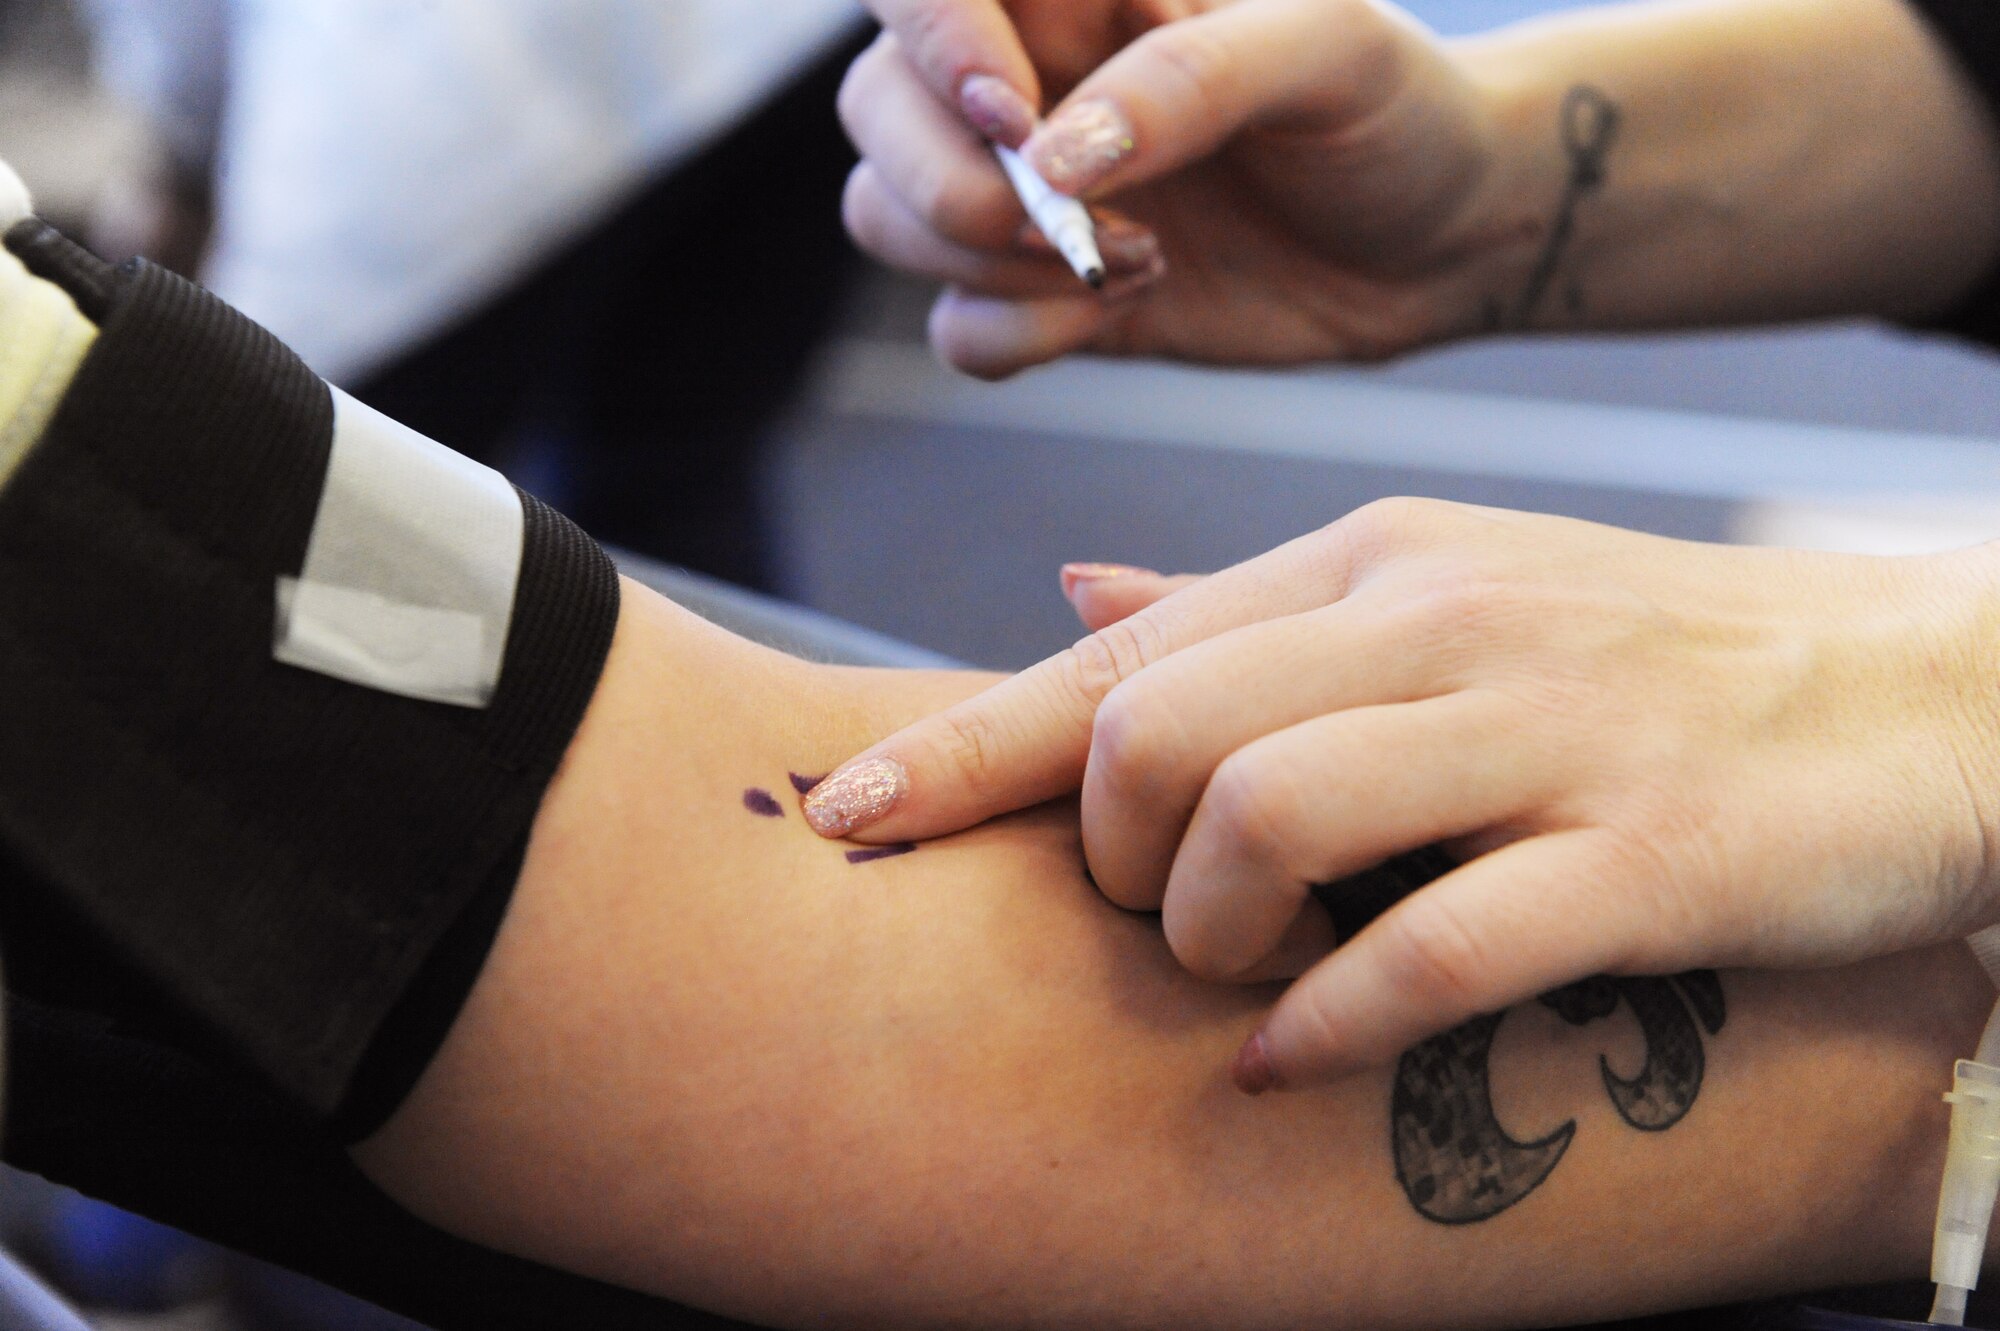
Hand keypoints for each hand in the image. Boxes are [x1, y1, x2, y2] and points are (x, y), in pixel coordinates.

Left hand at [803, 499, 1999, 1089]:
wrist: (1916, 696)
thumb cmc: (1640, 661)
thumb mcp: (1438, 594)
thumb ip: (1246, 613)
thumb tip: (1071, 595)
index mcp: (1368, 563)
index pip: (1117, 655)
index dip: (964, 747)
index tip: (841, 817)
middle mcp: (1436, 621)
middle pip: (1158, 736)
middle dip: (1103, 860)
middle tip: (1145, 921)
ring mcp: (1544, 730)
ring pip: (1264, 819)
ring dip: (1205, 934)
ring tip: (1234, 976)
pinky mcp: (1647, 854)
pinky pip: (1432, 945)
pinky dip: (1332, 1019)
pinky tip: (1296, 1055)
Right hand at [839, 0, 1517, 377]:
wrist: (1441, 236)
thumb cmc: (1394, 108)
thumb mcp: (1329, 52)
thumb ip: (1187, 77)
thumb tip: (1048, 157)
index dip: (933, 40)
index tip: (1014, 112)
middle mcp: (1022, 76)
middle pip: (875, 108)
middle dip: (955, 184)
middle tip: (1078, 222)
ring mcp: (1022, 190)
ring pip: (887, 215)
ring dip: (989, 260)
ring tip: (1141, 257)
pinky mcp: (1041, 294)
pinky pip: (955, 326)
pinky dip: (1017, 335)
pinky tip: (1123, 308)